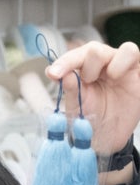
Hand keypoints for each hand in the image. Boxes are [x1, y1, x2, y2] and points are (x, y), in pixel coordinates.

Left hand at [47, 41, 139, 155]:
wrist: (107, 137)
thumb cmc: (89, 118)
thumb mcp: (76, 106)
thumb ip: (68, 89)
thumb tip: (54, 71)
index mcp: (81, 70)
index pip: (73, 56)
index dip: (64, 62)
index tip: (53, 74)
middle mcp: (101, 64)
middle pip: (93, 48)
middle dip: (86, 65)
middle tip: (87, 82)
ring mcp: (119, 66)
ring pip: (115, 47)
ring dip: (107, 62)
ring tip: (108, 78)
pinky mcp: (135, 71)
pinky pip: (131, 53)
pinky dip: (122, 62)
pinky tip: (116, 77)